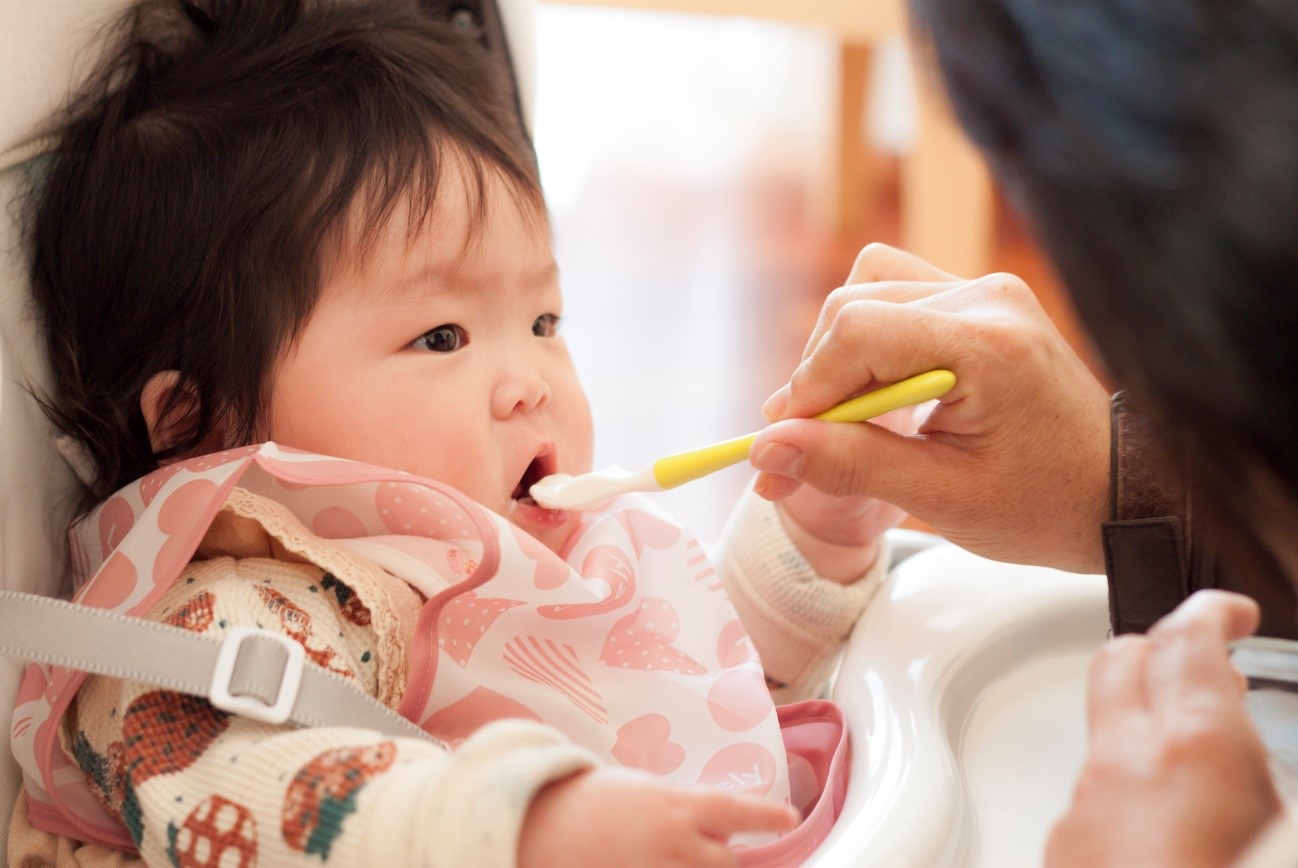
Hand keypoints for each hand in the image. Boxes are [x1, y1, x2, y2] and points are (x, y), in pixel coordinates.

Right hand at [517, 767, 799, 867]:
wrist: (537, 827)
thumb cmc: (587, 805)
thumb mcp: (640, 792)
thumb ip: (679, 809)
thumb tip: (712, 822)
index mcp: (675, 806)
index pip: (736, 809)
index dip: (767, 815)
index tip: (790, 817)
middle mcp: (674, 843)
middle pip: (726, 862)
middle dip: (721, 859)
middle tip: (708, 853)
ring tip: (677, 857)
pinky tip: (657, 863)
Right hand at [751, 243, 1110, 572]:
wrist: (1120, 495)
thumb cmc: (1045, 506)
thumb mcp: (941, 497)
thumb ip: (849, 465)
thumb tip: (767, 451)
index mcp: (986, 342)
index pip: (858, 332)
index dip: (806, 389)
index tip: (785, 448)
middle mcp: (987, 297)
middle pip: (853, 307)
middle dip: (815, 380)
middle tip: (803, 448)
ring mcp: (987, 292)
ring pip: (868, 292)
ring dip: (838, 357)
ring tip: (843, 421)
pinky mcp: (982, 302)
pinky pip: (897, 296)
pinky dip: (869, 343)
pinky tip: (877, 393)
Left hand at [1047, 591, 1281, 867]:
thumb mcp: (1284, 832)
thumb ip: (1262, 774)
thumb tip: (1251, 760)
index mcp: (1195, 749)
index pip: (1186, 639)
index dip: (1212, 612)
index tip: (1232, 611)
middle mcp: (1124, 764)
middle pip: (1121, 660)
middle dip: (1165, 648)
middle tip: (1212, 668)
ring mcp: (1083, 806)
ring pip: (1106, 732)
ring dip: (1148, 724)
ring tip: (1202, 758)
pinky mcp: (1063, 847)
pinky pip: (1094, 793)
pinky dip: (1130, 784)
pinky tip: (1169, 824)